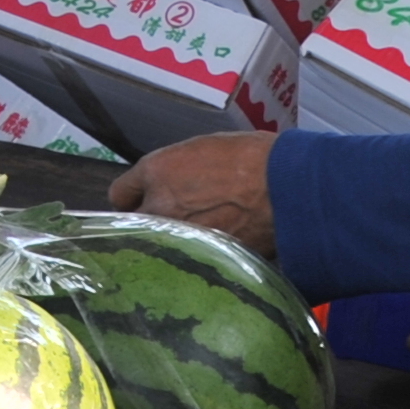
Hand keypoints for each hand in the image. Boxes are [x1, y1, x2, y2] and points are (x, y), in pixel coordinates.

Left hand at [105, 131, 279, 256]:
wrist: (289, 185)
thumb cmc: (255, 158)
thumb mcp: (205, 149)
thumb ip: (176, 169)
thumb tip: (171, 183)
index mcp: (157, 170)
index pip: (120, 193)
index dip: (134, 197)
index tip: (142, 201)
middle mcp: (160, 204)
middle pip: (135, 224)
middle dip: (148, 223)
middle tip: (169, 221)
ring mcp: (181, 234)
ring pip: (159, 245)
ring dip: (170, 242)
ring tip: (193, 237)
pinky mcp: (204, 255)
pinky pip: (189, 259)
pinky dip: (198, 256)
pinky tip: (214, 248)